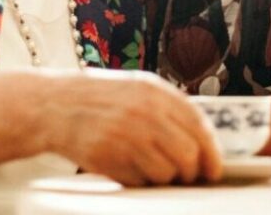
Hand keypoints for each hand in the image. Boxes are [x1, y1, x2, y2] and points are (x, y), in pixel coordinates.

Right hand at [45, 70, 222, 186]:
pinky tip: (130, 168)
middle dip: (191, 171)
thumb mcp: (138, 88)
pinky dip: (140, 181)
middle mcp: (142, 112)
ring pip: (165, 172)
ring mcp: (124, 135)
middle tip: (187, 176)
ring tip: (153, 168)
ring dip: (165, 178)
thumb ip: (169, 107)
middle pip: (186, 154)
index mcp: (154, 91)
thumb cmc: (101, 98)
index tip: (214, 168)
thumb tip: (202, 140)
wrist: (56, 105)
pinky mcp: (107, 157)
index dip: (211, 152)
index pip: (198, 125)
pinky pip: (138, 181)